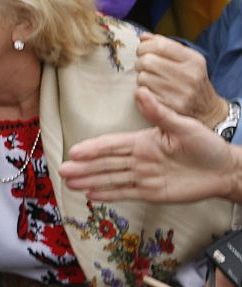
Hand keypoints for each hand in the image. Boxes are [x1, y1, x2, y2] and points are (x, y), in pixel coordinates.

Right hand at [58, 86, 241, 202]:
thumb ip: (159, 113)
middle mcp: (140, 159)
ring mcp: (144, 177)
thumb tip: (140, 92)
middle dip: (84, 167)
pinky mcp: (152, 193)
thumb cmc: (206, 145)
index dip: (93, 148)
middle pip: (106, 164)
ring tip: (70, 183)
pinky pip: (126, 193)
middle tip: (62, 170)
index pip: (112, 145)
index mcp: (144, 141)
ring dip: (91, 180)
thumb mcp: (184, 126)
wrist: (224, 170)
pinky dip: (109, 194)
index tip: (74, 150)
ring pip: (112, 179)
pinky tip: (92, 195)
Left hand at [135, 33, 229, 126]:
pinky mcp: (170, 106)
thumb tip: (144, 37)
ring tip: (151, 79)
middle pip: (147, 61)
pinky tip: (152, 91)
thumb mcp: (187, 60)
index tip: (143, 51)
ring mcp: (181, 92)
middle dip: (140, 62)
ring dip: (141, 77)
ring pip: (142, 77)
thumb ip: (165, 45)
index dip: (145, 46)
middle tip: (144, 66)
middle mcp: (190, 75)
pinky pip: (143, 93)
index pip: (160, 45)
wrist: (207, 110)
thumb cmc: (191, 80)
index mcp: (194, 60)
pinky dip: (143, 90)